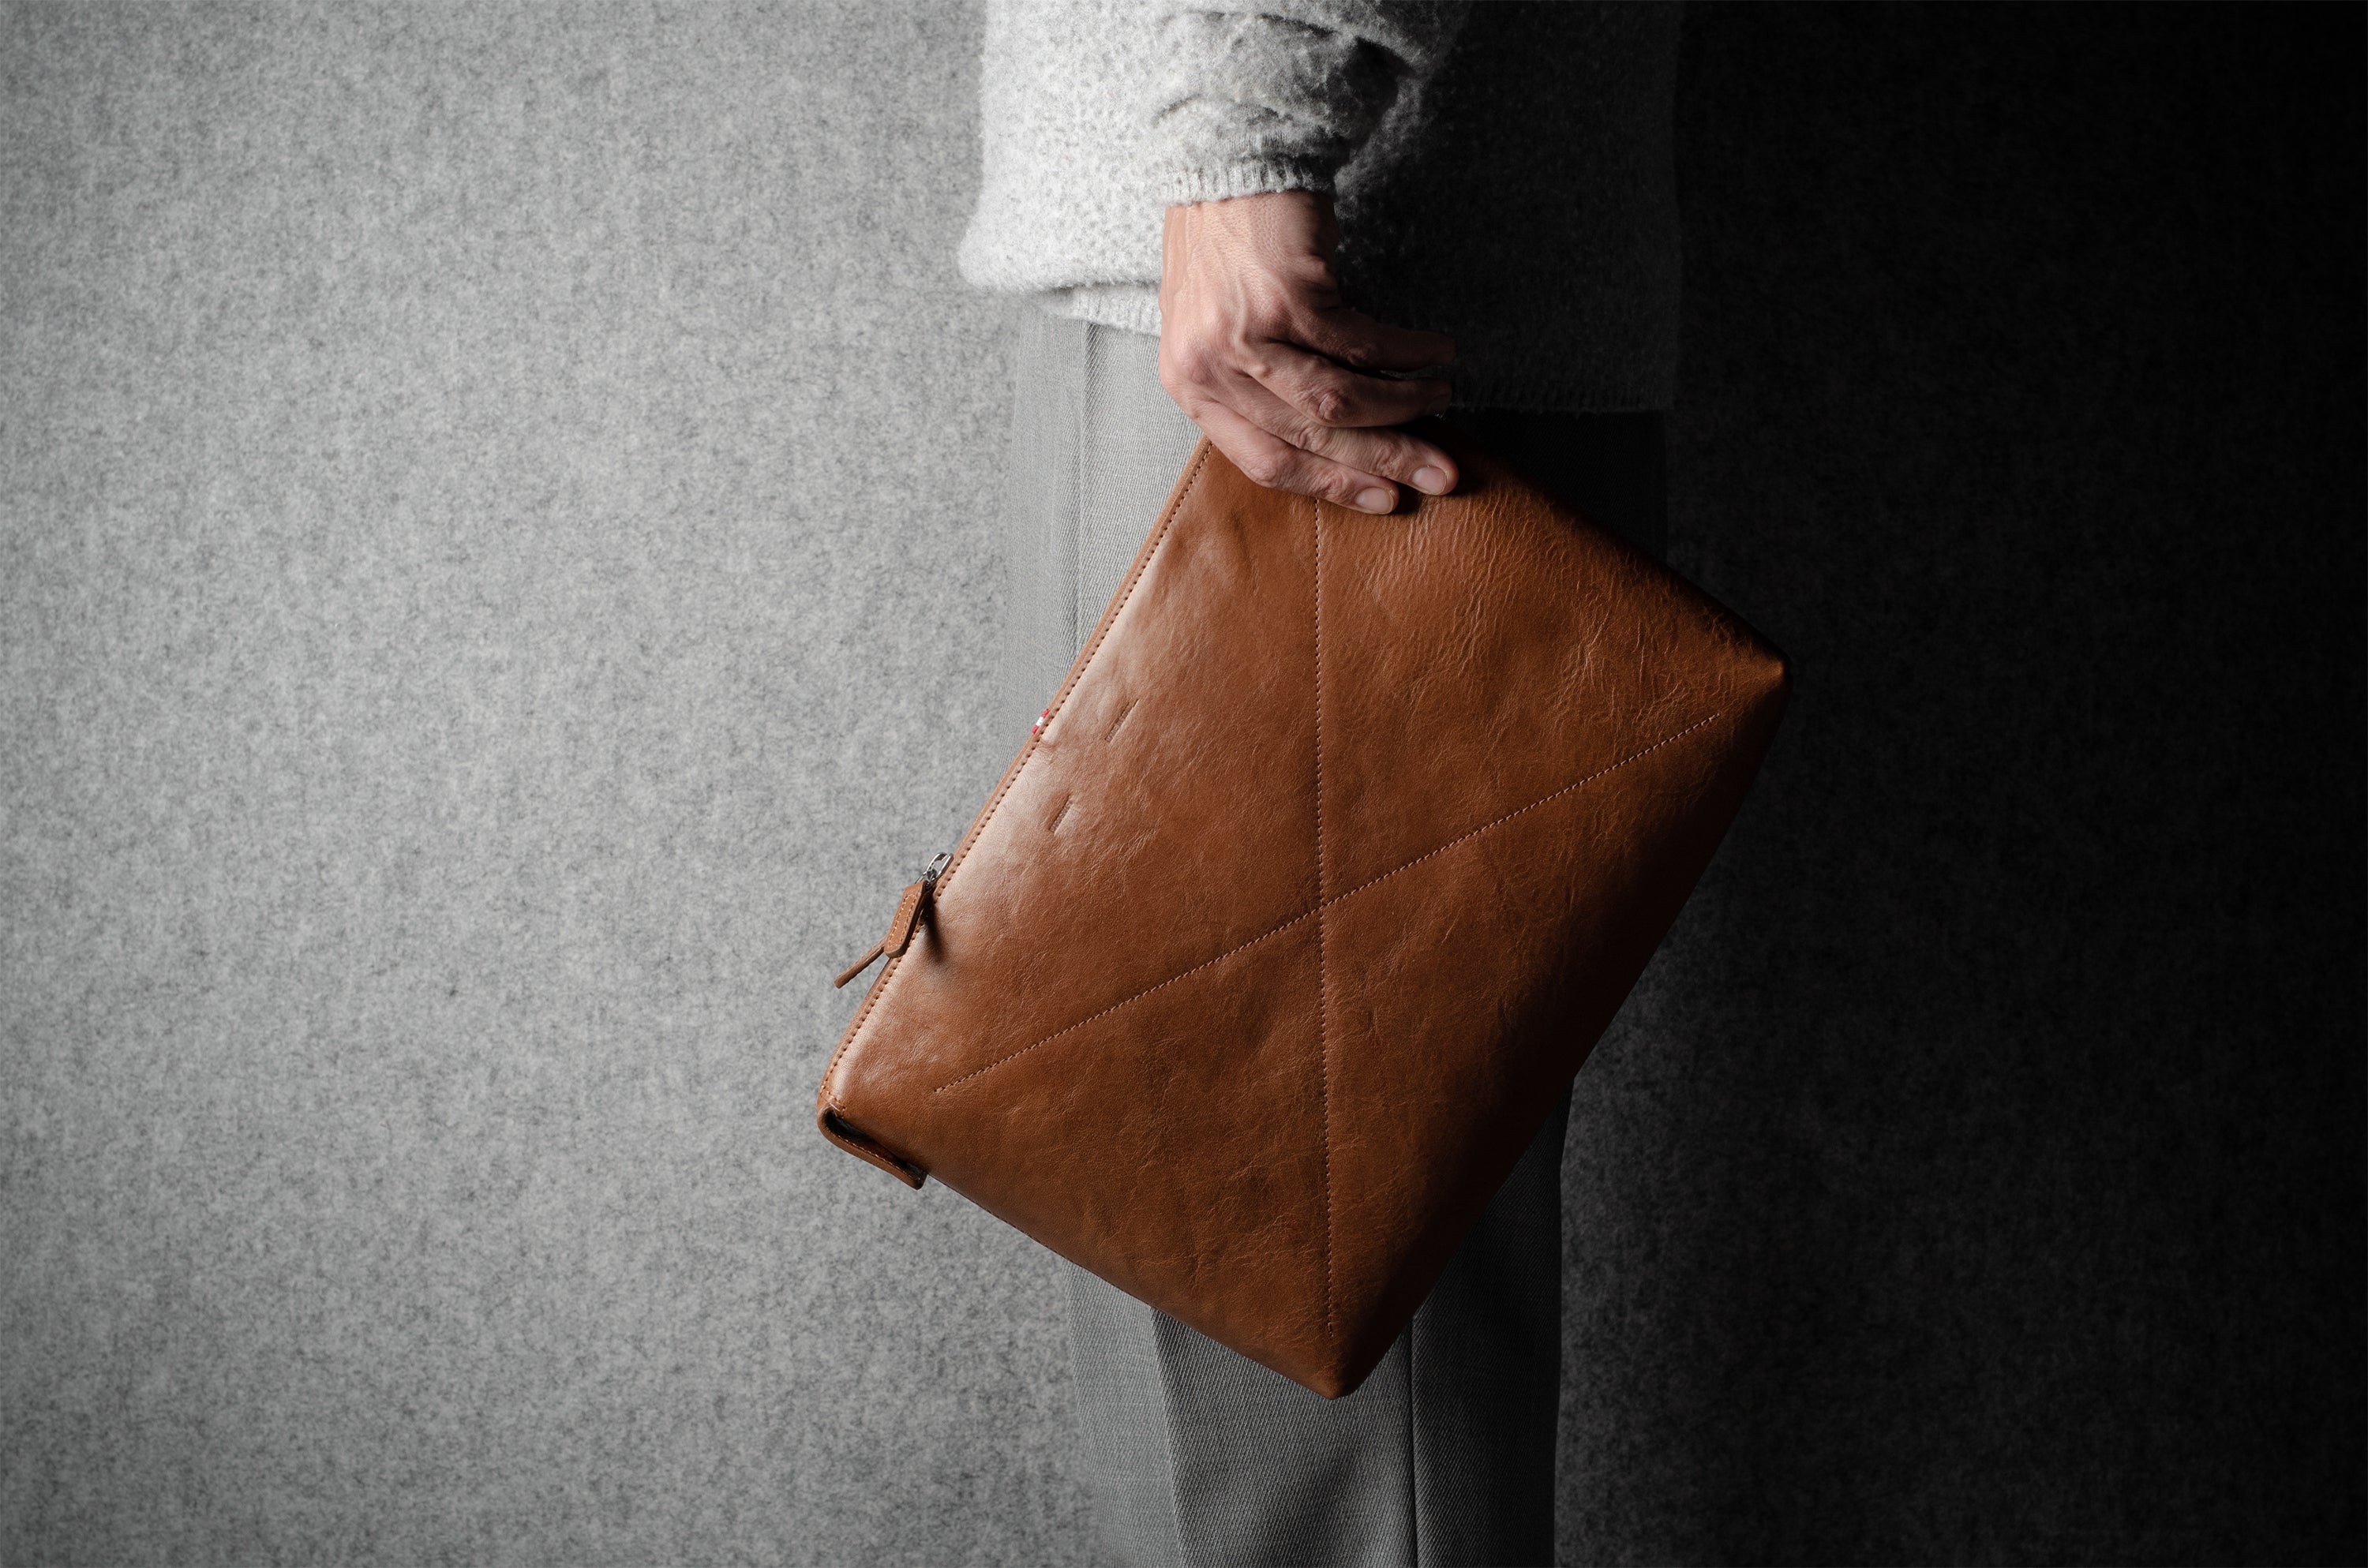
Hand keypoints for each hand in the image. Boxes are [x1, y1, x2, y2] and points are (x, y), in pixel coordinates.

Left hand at [1158, 190, 1458, 513]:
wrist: (1227, 155)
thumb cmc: (1227, 242)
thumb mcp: (1217, 326)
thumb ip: (1256, 385)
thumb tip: (1338, 440)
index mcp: (1190, 386)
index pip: (1267, 461)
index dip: (1335, 483)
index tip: (1387, 496)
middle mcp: (1211, 367)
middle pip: (1312, 437)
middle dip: (1387, 458)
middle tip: (1442, 469)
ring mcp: (1246, 332)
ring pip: (1340, 400)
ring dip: (1403, 405)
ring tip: (1442, 396)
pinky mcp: (1287, 295)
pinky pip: (1362, 343)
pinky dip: (1406, 353)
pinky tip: (1434, 351)